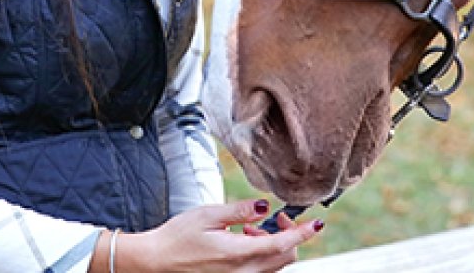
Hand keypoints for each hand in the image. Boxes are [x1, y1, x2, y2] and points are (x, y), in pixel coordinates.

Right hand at [103, 198, 323, 272]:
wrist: (157, 262)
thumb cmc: (178, 237)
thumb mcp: (208, 215)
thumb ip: (240, 211)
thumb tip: (265, 207)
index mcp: (238, 254)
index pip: (282, 244)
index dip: (303, 232)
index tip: (316, 223)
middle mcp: (243, 272)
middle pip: (284, 257)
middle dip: (287, 235)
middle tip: (270, 218)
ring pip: (274, 266)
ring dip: (273, 245)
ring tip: (249, 228)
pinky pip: (260, 270)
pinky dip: (261, 255)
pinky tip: (242, 241)